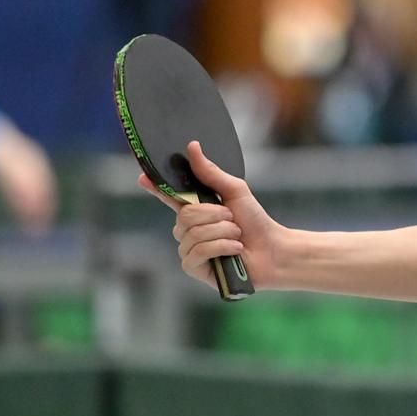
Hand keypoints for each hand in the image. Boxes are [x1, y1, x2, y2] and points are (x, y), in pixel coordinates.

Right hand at [141, 140, 284, 289]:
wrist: (273, 250)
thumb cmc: (255, 221)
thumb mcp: (235, 191)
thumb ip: (211, 173)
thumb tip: (193, 147)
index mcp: (196, 209)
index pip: (170, 197)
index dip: (155, 188)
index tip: (143, 177)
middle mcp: (188, 230)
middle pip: (185, 215)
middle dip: (215, 214)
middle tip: (232, 218)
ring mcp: (189, 249)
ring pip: (193, 233)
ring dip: (223, 231)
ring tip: (237, 235)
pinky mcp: (194, 268)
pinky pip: (198, 251)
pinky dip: (222, 247)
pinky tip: (235, 249)